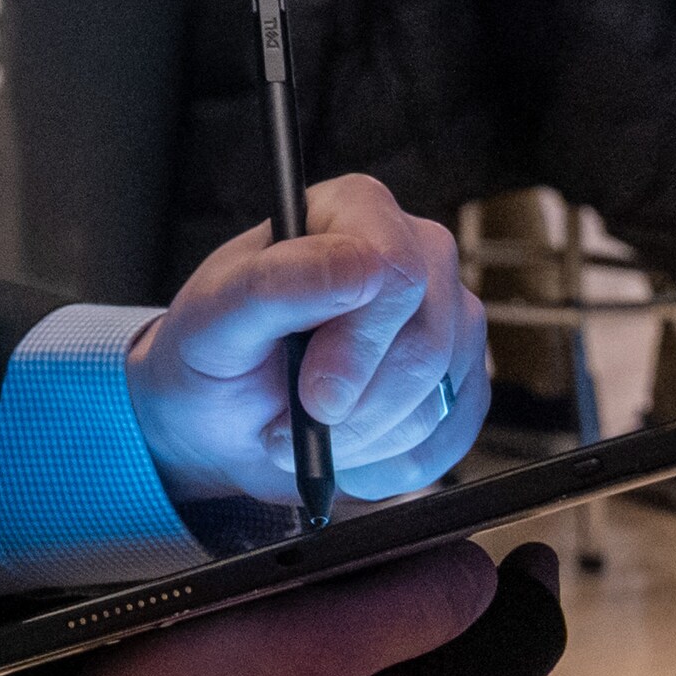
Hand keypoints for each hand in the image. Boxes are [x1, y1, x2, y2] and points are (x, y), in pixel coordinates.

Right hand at [37, 541, 529, 675]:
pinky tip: (247, 630)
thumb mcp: (312, 637)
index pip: (489, 660)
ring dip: (342, 624)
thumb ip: (411, 604)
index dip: (511, 593)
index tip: (533, 542)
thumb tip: (484, 574)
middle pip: (415, 665)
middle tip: (384, 539)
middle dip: (408, 601)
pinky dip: (290, 655)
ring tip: (307, 575)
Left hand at [131, 172, 489, 504]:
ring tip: (303, 430)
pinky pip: (445, 444)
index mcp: (353, 211)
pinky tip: (340, 448)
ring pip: (436, 401)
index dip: (358, 344)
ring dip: (359, 440)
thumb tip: (359, 265)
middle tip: (293, 423)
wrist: (223, 418)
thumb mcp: (213, 317)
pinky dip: (383, 464)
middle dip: (355, 405)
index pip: (398, 270)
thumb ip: (275, 283)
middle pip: (426, 344)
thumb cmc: (213, 353)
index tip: (312, 392)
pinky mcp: (461, 386)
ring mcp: (450, 322)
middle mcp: (417, 256)